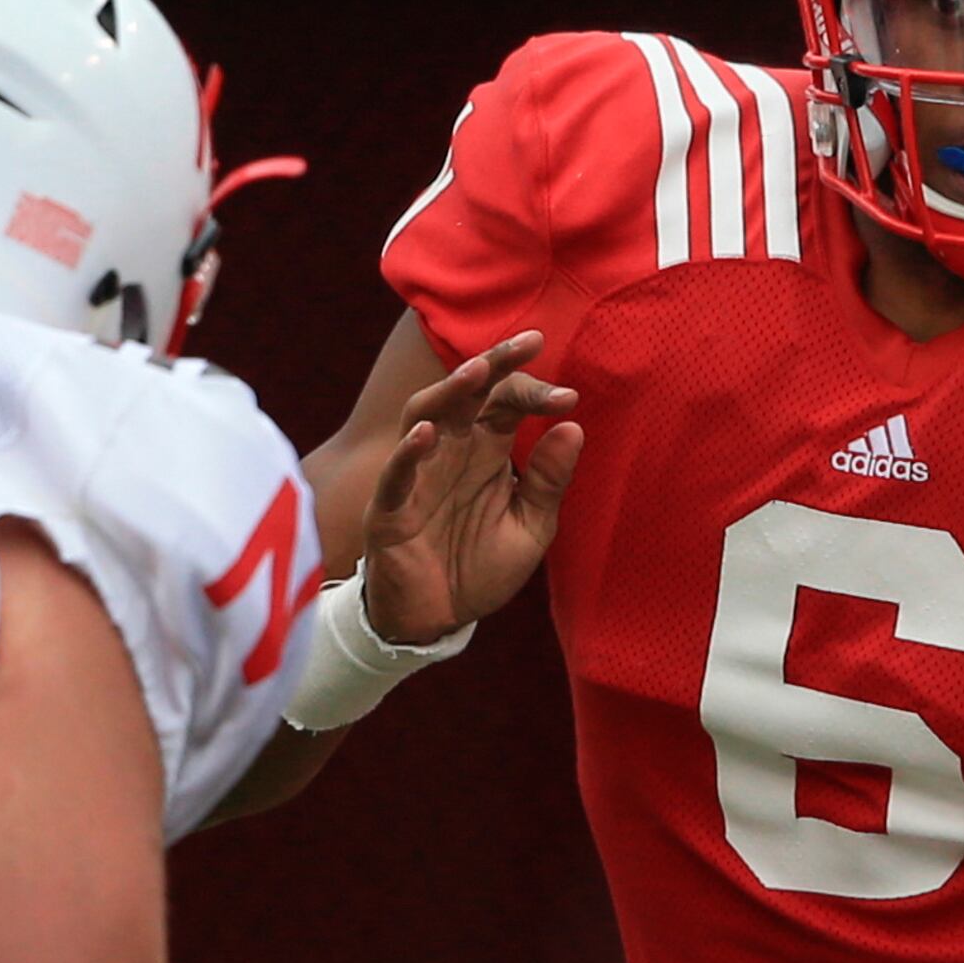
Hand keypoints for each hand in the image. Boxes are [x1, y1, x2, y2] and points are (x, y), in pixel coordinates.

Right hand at [359, 331, 582, 645]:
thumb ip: (547, 481)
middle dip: (495, 364)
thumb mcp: (528, 527)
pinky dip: (409, 453)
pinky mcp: (390, 509)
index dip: (535, 392)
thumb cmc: (479, 568)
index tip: (569, 397)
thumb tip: (574, 428)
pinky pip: (396, 475)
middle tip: (529, 342)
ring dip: (450, 392)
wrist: (436, 620)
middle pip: (467, 394)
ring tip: (477, 371)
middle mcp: (451, 452)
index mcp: (486, 452)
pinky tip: (428, 433)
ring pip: (426, 416)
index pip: (507, 402)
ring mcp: (417, 475)